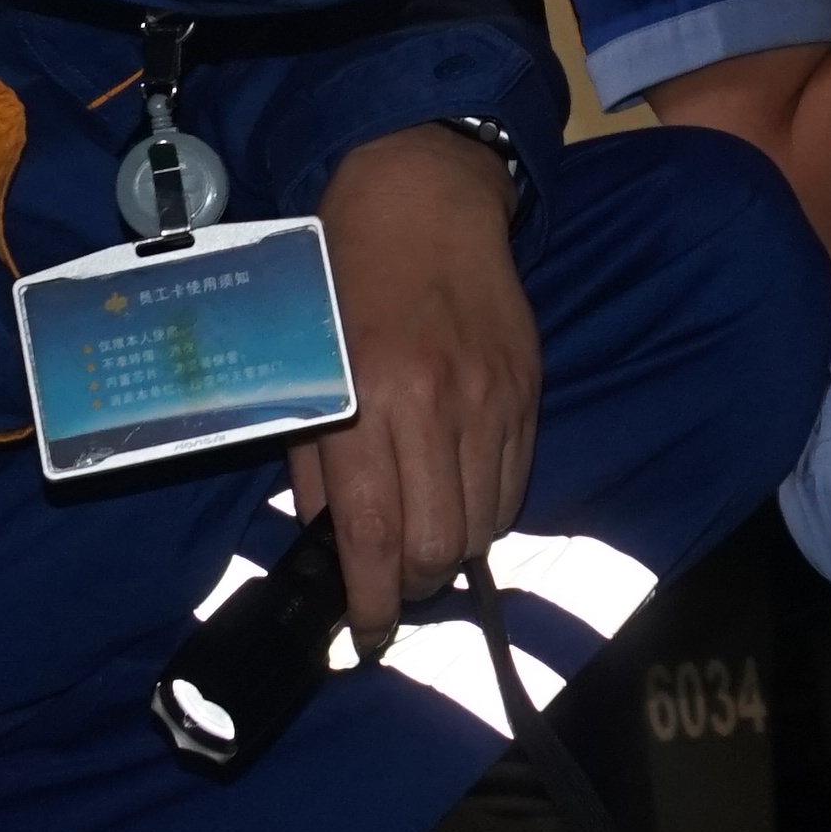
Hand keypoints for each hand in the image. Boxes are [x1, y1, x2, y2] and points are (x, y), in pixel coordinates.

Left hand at [296, 125, 539, 649]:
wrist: (426, 199)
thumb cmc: (344, 275)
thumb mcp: (303, 364)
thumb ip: (312, 458)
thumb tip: (324, 540)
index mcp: (363, 399)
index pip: (373, 533)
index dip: (372, 600)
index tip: (366, 632)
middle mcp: (432, 406)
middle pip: (440, 545)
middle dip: (415, 584)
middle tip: (394, 583)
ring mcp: (489, 401)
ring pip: (484, 525)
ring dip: (453, 551)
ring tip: (425, 541)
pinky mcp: (526, 393)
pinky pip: (514, 486)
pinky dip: (486, 511)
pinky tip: (458, 497)